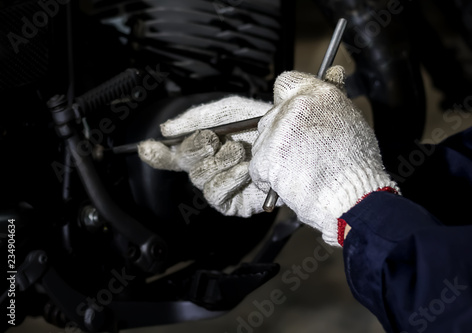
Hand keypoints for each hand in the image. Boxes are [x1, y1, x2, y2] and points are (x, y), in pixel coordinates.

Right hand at [138, 95, 281, 216]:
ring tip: (238, 151)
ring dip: (217, 161)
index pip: (175, 154)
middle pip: (185, 164)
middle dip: (195, 147)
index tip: (146, 148)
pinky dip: (228, 179)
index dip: (158, 154)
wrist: (295, 137)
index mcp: (207, 147)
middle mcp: (212, 167)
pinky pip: (216, 194)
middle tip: (213, 138)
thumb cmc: (266, 123)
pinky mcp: (234, 204)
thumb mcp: (230, 110)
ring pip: (199, 178)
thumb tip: (166, 129)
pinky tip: (244, 169)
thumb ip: (197, 117)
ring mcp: (222, 186)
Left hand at [249, 66, 398, 245]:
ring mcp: (279, 132)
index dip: (286, 99)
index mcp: (317, 94)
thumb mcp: (352, 120)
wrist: (352, 196)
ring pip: (262, 140)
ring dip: (274, 155)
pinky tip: (287, 180)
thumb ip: (334, 97)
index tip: (291, 113)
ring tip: (299, 169)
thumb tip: (334, 73)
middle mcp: (296, 108)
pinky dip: (267, 176)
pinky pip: (257, 165)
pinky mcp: (266, 157)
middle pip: (272, 115)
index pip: (286, 82)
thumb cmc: (356, 165)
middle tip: (302, 151)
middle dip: (281, 133)